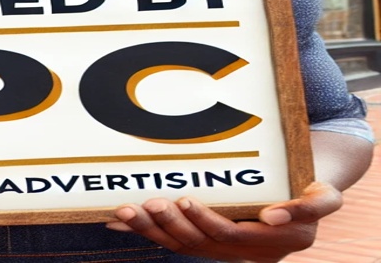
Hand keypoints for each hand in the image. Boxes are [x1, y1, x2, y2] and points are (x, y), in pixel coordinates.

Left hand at [105, 181, 343, 261]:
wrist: (302, 196)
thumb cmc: (310, 189)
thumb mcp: (324, 196)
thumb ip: (313, 205)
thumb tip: (275, 214)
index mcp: (275, 243)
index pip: (231, 235)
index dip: (206, 221)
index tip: (184, 201)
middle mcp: (248, 253)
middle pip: (201, 242)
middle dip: (170, 223)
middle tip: (149, 201)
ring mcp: (225, 251)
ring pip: (181, 244)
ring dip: (150, 230)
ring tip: (125, 210)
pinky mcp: (207, 244)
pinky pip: (172, 241)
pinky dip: (145, 231)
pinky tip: (118, 222)